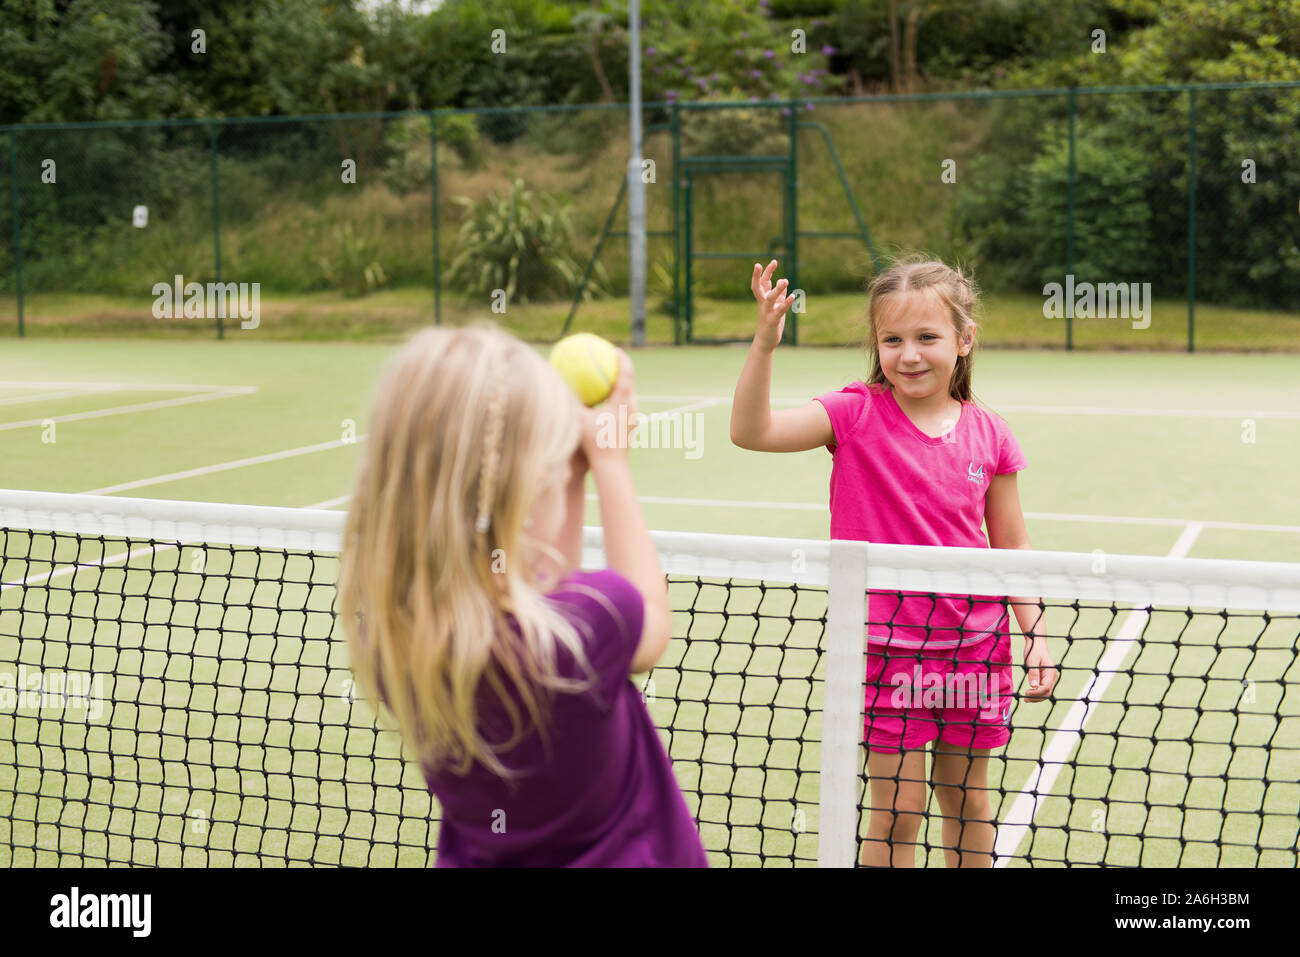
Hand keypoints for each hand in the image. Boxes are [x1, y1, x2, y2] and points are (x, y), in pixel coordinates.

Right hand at [581, 349, 638, 463]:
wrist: (611, 466)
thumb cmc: (595, 443)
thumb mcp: (580, 419)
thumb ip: (571, 401)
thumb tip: (559, 384)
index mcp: (622, 402)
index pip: (626, 374)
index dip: (622, 359)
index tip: (616, 349)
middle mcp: (632, 407)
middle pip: (630, 381)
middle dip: (621, 369)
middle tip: (610, 359)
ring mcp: (634, 417)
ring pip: (629, 394)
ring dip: (620, 384)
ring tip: (609, 376)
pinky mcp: (632, 425)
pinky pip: (626, 405)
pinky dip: (618, 398)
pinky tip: (607, 399)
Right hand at [751, 259, 795, 351]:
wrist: (765, 341)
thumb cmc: (770, 321)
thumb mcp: (776, 305)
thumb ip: (779, 294)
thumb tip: (783, 281)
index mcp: (763, 299)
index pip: (763, 283)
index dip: (767, 272)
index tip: (774, 261)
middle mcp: (763, 304)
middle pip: (758, 287)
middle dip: (759, 276)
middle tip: (759, 264)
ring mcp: (767, 312)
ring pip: (770, 298)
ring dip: (777, 289)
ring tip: (785, 281)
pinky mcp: (772, 321)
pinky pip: (779, 311)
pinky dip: (785, 303)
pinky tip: (792, 297)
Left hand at [1023, 638, 1056, 700]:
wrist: (1036, 643)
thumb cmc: (1034, 650)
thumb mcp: (1032, 660)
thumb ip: (1033, 673)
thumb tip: (1034, 686)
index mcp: (1051, 672)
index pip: (1046, 688)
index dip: (1037, 693)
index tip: (1026, 693)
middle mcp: (1052, 676)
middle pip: (1047, 692)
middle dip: (1037, 697)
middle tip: (1025, 699)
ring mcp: (1049, 678)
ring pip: (1045, 692)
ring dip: (1036, 697)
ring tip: (1026, 699)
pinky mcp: (1045, 678)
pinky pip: (1042, 688)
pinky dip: (1036, 693)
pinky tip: (1028, 694)